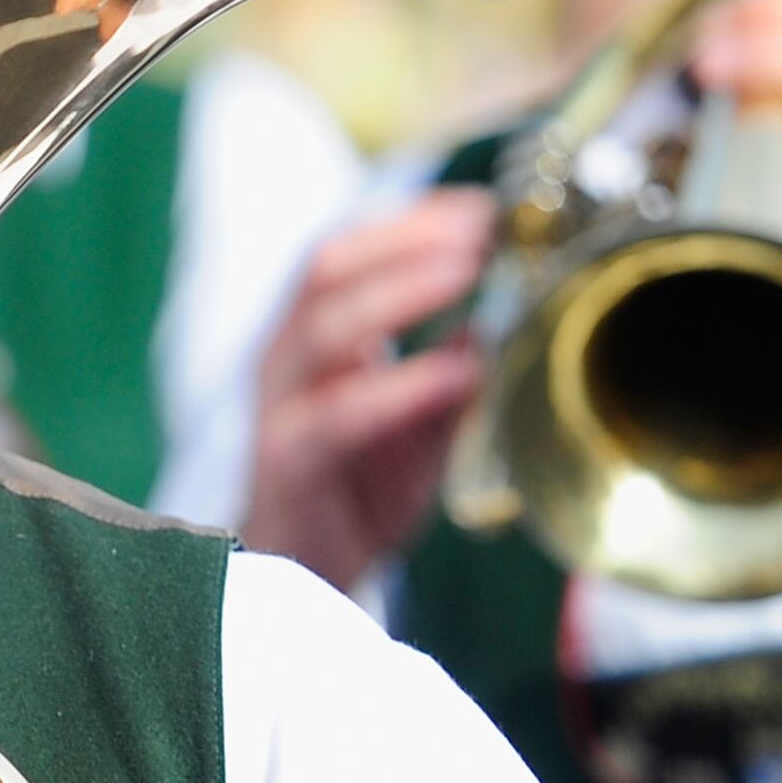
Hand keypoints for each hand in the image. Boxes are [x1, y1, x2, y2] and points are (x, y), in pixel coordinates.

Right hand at [238, 187, 492, 589]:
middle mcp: (286, 357)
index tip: (482, 207)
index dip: (411, 221)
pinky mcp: (287, 462)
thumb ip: (450, 369)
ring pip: (324, 327)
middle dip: (405, 239)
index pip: (349, 251)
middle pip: (327, 267)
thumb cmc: (358, 489)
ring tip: (465, 271)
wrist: (306, 575)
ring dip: (399, 291)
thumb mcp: (420, 420)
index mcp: (311, 335)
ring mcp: (280, 406)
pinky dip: (399, 387)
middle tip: (479, 230)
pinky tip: (454, 372)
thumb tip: (501, 316)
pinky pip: (338, 415)